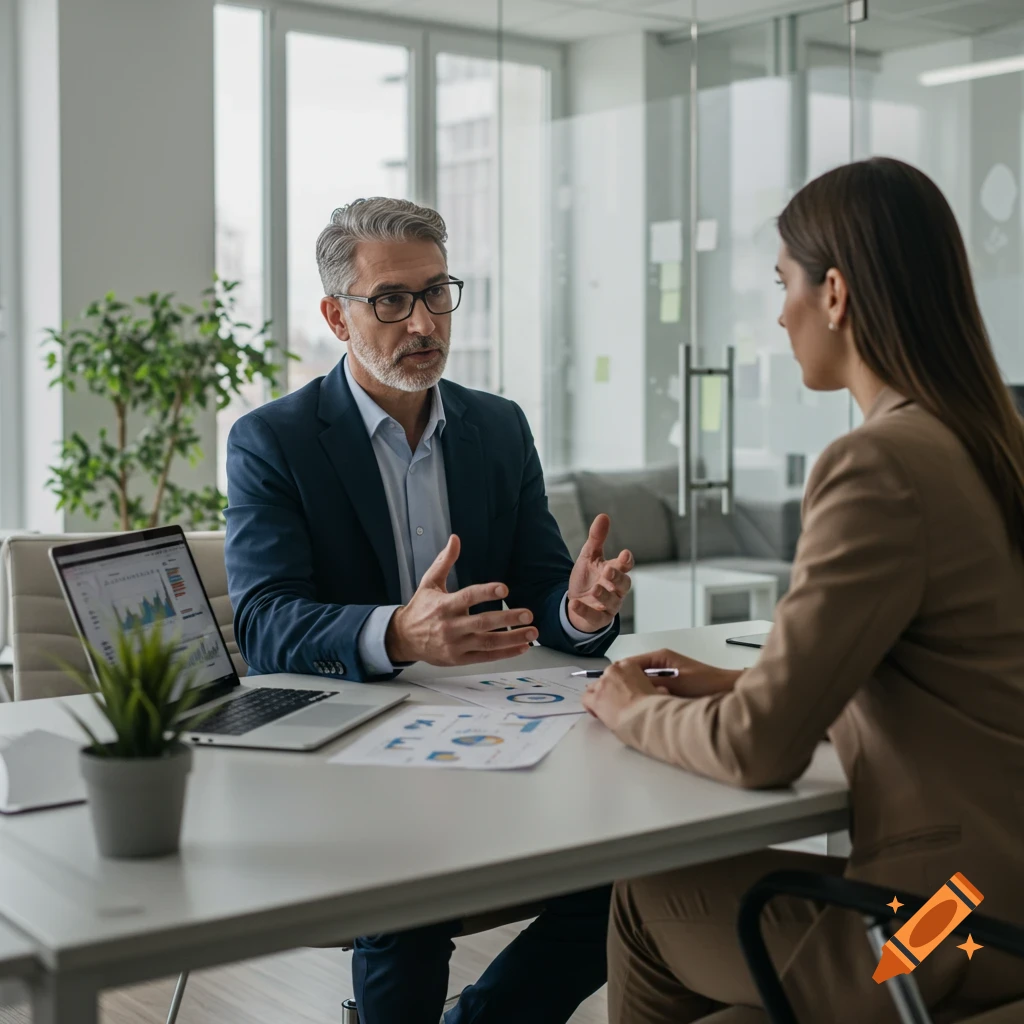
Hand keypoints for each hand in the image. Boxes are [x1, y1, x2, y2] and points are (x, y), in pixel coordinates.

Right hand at [385, 535, 537, 666]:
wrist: (403, 638)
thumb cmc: (420, 609)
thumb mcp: (429, 582)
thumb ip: (444, 561)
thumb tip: (455, 539)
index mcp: (444, 606)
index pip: (468, 598)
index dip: (486, 593)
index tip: (505, 589)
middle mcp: (450, 626)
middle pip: (483, 622)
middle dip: (508, 619)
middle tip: (528, 614)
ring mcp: (456, 645)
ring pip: (488, 642)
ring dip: (512, 638)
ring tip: (532, 632)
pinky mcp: (459, 658)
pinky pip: (486, 657)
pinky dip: (505, 653)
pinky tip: (522, 647)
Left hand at [567, 514, 633, 632]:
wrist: (575, 603)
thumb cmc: (588, 579)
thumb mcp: (589, 557)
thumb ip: (597, 539)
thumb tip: (603, 516)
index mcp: (614, 572)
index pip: (625, 566)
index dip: (626, 561)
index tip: (625, 554)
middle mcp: (615, 590)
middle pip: (624, 584)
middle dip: (617, 577)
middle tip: (608, 571)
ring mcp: (608, 606)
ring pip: (612, 602)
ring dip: (604, 594)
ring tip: (595, 588)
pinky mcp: (598, 619)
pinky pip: (594, 617)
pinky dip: (584, 611)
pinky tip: (574, 603)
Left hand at [580, 660, 664, 730]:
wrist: (646, 716)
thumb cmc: (655, 704)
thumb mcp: (659, 691)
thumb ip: (656, 688)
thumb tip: (660, 691)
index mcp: (629, 665)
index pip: (621, 670)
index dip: (623, 682)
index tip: (628, 692)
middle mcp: (612, 671)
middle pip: (607, 678)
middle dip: (611, 689)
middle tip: (619, 702)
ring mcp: (602, 684)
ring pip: (595, 687)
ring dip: (601, 696)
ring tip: (608, 709)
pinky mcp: (595, 699)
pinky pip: (586, 699)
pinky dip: (590, 705)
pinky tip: (597, 713)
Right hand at [616, 648, 740, 697]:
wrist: (729, 691)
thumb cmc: (708, 683)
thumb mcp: (676, 683)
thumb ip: (653, 683)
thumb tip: (632, 686)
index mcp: (661, 657)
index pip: (630, 663)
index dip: (619, 676)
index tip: (609, 686)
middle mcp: (661, 664)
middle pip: (634, 674)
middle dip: (626, 687)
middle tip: (618, 700)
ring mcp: (666, 676)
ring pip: (642, 685)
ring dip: (639, 694)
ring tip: (634, 705)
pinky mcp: (671, 688)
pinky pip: (652, 693)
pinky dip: (648, 700)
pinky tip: (648, 709)